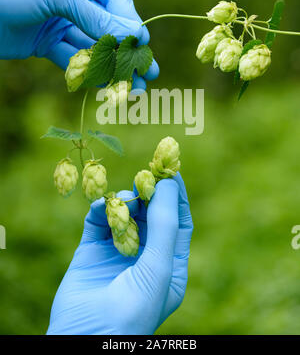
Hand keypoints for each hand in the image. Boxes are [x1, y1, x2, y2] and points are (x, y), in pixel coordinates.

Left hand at [0, 0, 158, 88]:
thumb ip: (96, 17)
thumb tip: (134, 35)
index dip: (129, 20)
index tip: (141, 42)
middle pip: (107, 25)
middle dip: (127, 50)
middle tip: (149, 72)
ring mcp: (60, 21)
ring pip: (93, 46)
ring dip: (112, 68)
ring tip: (132, 89)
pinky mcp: (48, 43)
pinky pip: (74, 58)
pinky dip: (88, 72)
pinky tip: (104, 87)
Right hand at [47, 173, 192, 334]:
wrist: (86, 338)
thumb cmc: (133, 308)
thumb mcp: (158, 266)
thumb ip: (164, 225)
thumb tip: (168, 184)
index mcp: (168, 265)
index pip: (177, 223)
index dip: (176, 196)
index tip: (172, 170)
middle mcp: (145, 256)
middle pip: (151, 215)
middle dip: (149, 194)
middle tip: (145, 174)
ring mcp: (117, 252)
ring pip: (125, 215)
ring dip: (125, 202)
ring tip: (124, 197)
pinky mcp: (91, 250)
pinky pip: (98, 221)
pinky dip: (101, 209)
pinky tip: (102, 206)